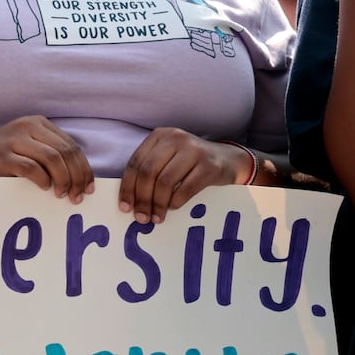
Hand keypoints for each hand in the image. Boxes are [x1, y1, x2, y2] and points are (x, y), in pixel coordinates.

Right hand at [0, 116, 93, 201]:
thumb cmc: (2, 157)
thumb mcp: (28, 147)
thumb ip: (51, 153)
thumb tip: (81, 178)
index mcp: (38, 123)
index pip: (72, 146)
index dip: (85, 169)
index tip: (88, 188)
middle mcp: (27, 126)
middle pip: (66, 152)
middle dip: (77, 178)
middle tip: (77, 197)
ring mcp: (13, 140)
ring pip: (53, 159)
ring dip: (63, 181)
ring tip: (62, 195)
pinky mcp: (1, 156)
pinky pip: (31, 168)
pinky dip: (43, 180)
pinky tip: (44, 188)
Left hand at [118, 127, 249, 223]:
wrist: (229, 159)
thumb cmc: (190, 162)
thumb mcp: (168, 158)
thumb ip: (150, 171)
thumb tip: (130, 201)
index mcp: (160, 136)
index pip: (135, 163)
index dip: (127, 187)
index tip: (125, 208)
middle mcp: (175, 139)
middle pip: (148, 172)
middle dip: (142, 198)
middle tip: (141, 218)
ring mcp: (194, 151)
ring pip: (165, 182)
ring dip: (158, 204)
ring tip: (156, 218)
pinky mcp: (209, 166)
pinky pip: (185, 188)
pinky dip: (176, 202)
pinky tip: (172, 209)